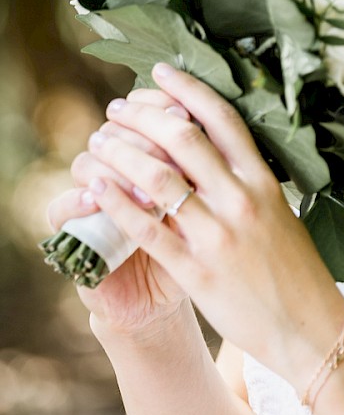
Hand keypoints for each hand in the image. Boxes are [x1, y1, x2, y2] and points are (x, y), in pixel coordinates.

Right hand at [46, 88, 191, 341]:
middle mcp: (116, 172)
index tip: (184, 108)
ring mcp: (90, 202)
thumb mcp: (206, 218)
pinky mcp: (72, 236)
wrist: (158, 306)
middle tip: (164, 139)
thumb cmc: (192, 256)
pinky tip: (96, 196)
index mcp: (150, 160)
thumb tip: (212, 127)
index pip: (145, 117)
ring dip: (114, 166)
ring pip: (86, 163)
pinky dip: (76, 200)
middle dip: (141, 133)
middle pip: (116, 134)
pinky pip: (60, 210)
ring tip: (140, 176)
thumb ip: (205, 179)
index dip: (159, 109)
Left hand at [79, 63, 337, 384]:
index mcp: (265, 183)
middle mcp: (241, 202)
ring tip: (99, 144)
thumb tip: (220, 151)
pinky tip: (96, 190)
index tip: (160, 73)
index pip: (222, 120)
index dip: (188, 91)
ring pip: (157, 180)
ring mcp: (218, 236)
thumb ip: (251, 184)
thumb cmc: (297, 273)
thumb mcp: (282, 215)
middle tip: (117, 109)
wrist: (310, 328)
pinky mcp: (196, 271)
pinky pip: (146, 230)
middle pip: (182, 140)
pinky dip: (116, 204)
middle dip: (143, 117)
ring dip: (120, 154)